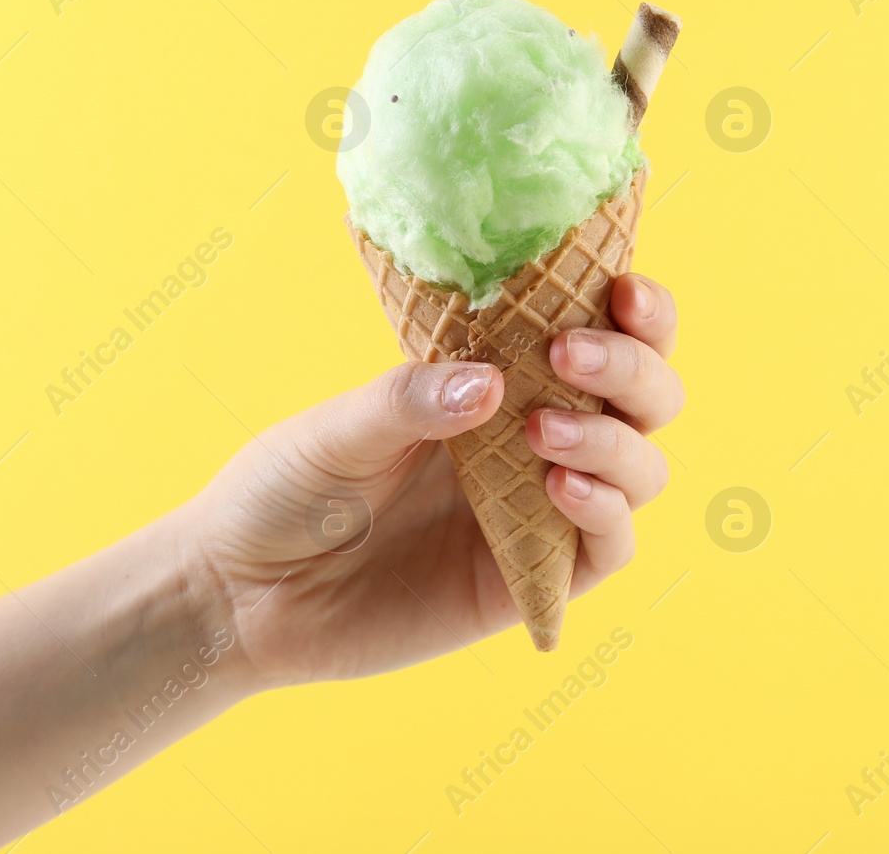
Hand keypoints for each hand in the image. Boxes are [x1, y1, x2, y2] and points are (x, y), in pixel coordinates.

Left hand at [189, 274, 682, 686]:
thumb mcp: (336, 429)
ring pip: (640, 469)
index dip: (637, 312)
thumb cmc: (284, 492)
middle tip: (569, 352)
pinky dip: (604, 513)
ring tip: (543, 430)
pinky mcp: (529, 580)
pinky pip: (608, 549)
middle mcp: (532, 440)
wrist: (242, 597)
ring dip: (616, 440)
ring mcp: (538, 512)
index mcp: (496, 380)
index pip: (600, 333)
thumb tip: (491, 382)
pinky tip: (557, 488)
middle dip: (632, 367)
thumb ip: (410, 399)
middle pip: (646, 398)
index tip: (621, 291)